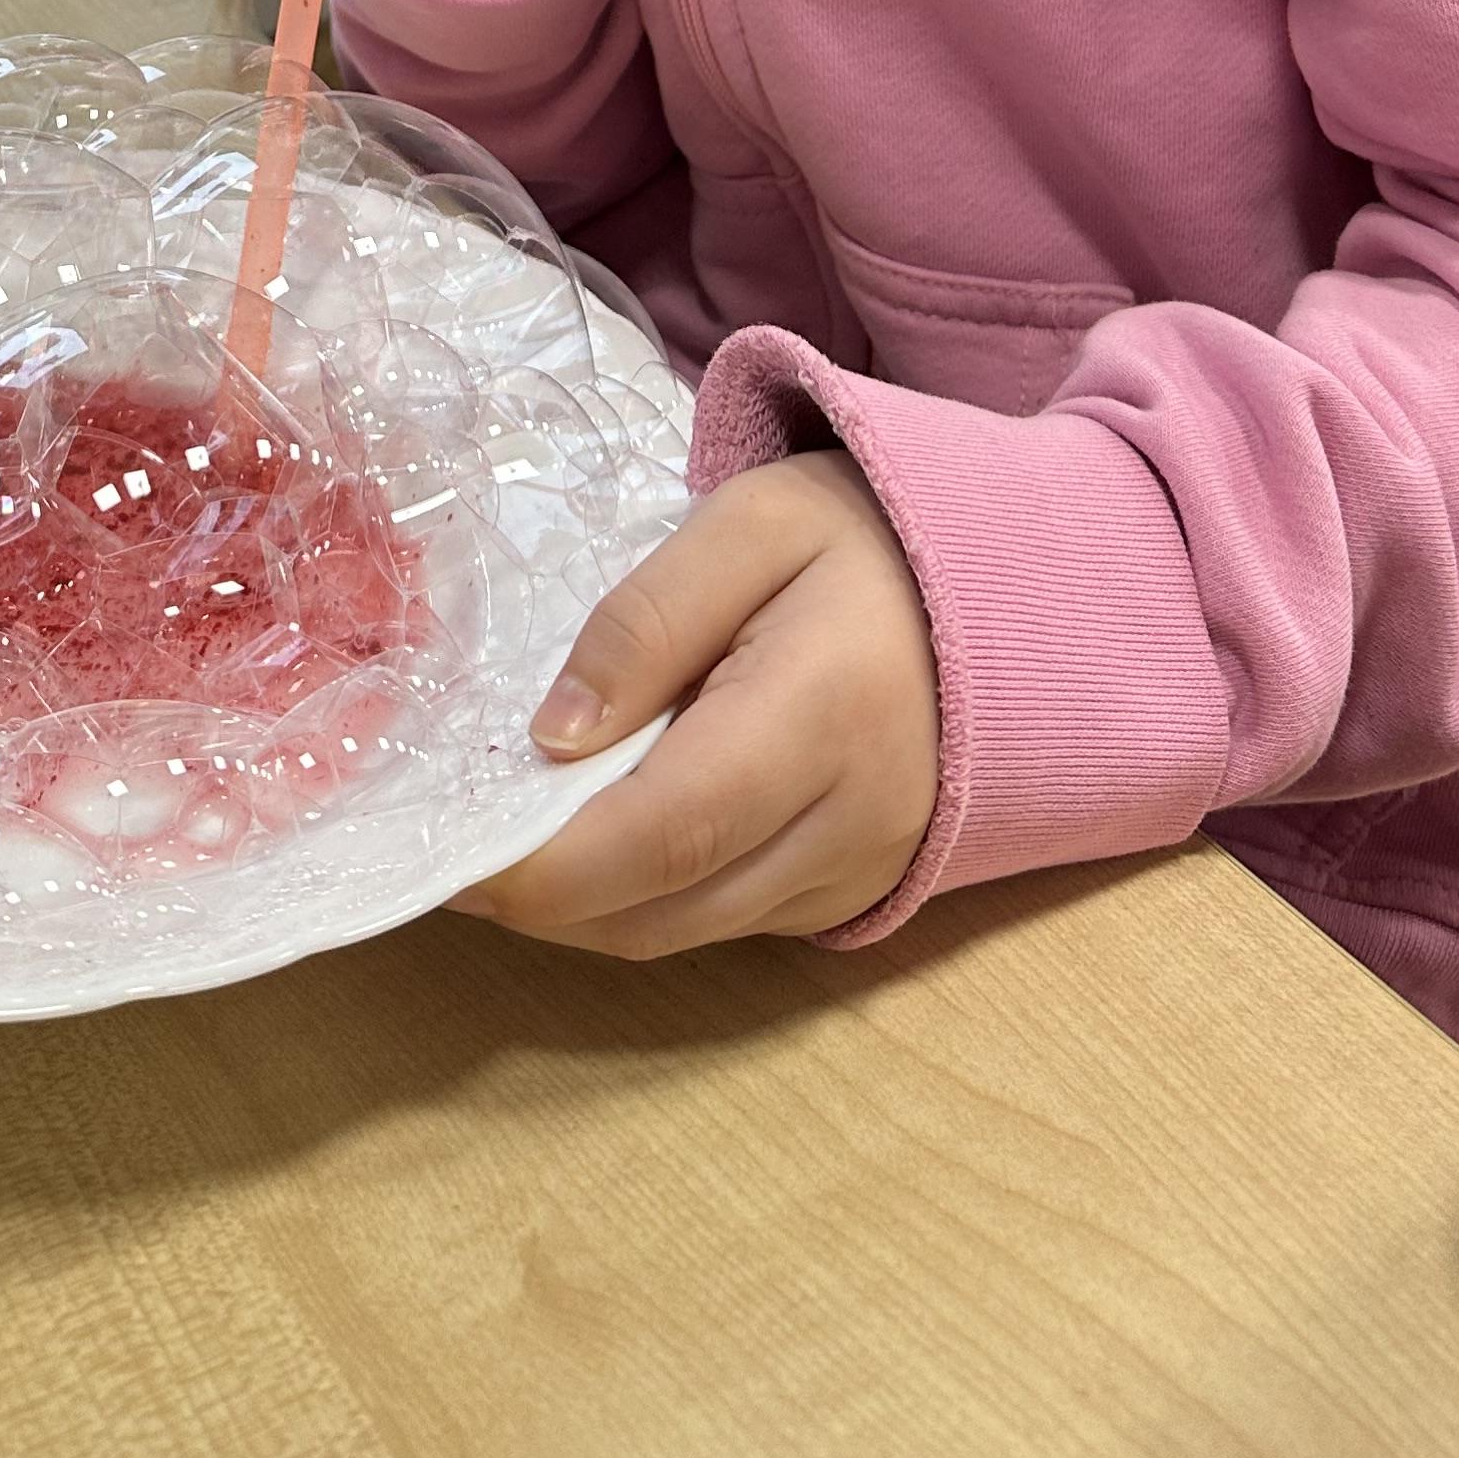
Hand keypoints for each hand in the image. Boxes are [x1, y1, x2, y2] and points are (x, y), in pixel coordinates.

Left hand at [456, 451, 940, 955]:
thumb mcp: (750, 524)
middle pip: (660, 910)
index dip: (542, 866)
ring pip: (687, 933)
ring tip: (509, 839)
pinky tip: (602, 837)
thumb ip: (646, 620)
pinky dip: (651, 899)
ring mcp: (860, 872)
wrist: (1012, 582)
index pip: (660, 835)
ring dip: (588, 907)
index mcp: (820, 719)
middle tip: (450, 844)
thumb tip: (551, 735)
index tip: (446, 853)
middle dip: (542, 898)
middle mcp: (849, 824)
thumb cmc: (868, 534)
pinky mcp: (858, 890)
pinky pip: (729, 921)